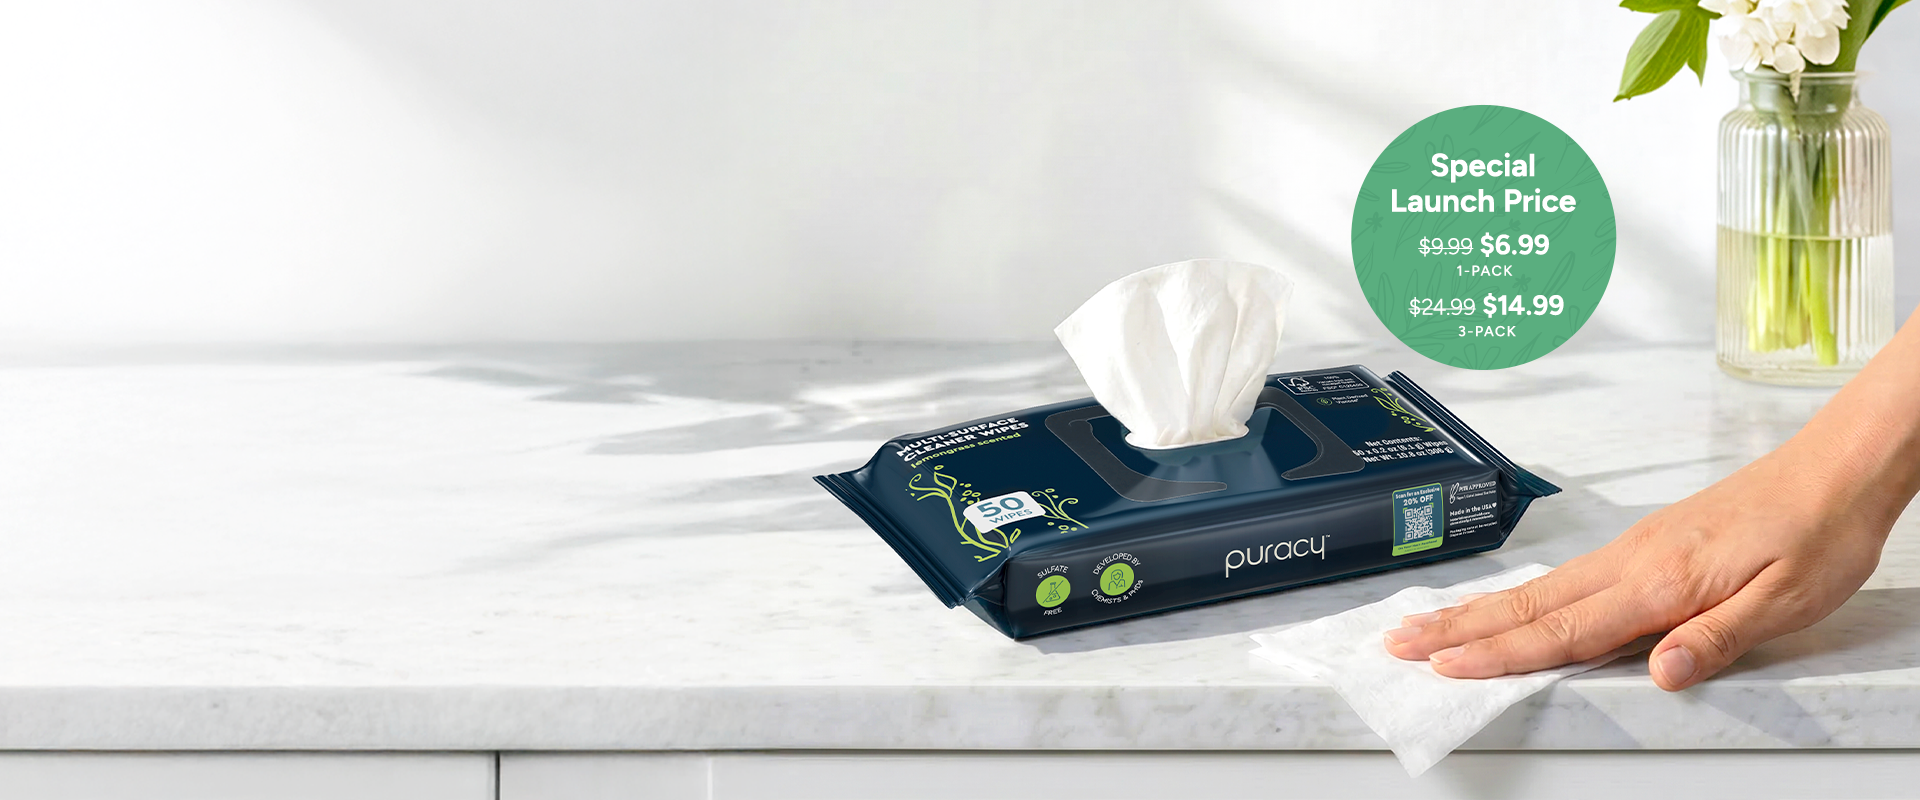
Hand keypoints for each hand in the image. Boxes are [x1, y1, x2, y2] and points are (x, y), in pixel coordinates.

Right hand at [1381, 442, 1894, 689]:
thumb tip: (1662, 673)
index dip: (1501, 653)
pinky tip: (1504, 604)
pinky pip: (1564, 577)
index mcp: (1662, 579)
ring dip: (1477, 610)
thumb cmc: (1817, 534)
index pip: (1564, 628)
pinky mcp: (1644, 544)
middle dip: (1458, 628)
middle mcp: (1634, 559)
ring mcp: (1633, 548)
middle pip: (1528, 602)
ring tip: (1428, 625)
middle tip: (1399, 641)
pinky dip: (1517, 594)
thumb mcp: (1787, 600)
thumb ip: (1718, 637)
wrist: (1836, 471)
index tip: (1446, 667)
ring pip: (1538, 587)